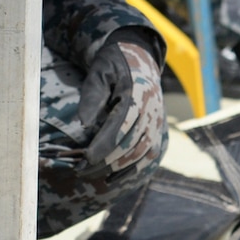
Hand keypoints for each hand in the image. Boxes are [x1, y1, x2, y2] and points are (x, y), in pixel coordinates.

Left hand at [76, 29, 166, 173]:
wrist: (140, 60)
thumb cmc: (114, 66)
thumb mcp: (99, 72)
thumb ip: (92, 96)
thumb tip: (81, 123)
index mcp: (138, 94)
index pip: (121, 126)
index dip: (103, 145)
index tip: (85, 158)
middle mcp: (152, 111)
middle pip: (131, 144)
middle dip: (106, 161)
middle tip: (81, 171)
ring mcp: (158, 123)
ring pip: (141, 154)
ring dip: (117, 169)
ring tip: (92, 176)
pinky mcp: (159, 132)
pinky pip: (149, 157)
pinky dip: (132, 171)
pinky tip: (112, 180)